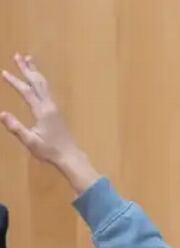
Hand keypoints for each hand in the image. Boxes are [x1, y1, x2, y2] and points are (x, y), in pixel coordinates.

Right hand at [0, 55, 97, 192]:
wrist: (70, 156)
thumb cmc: (50, 150)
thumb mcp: (30, 141)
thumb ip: (16, 128)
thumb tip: (1, 114)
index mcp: (43, 111)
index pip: (27, 92)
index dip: (15, 81)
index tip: (3, 72)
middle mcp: (50, 106)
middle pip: (37, 82)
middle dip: (26, 68)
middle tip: (17, 55)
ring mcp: (54, 107)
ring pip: (44, 84)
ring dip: (35, 71)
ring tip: (28, 59)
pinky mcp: (56, 111)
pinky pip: (47, 90)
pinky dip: (40, 80)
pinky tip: (37, 78)